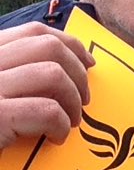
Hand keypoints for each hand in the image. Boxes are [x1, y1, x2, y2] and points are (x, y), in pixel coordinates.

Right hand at [0, 22, 94, 147]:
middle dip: (78, 72)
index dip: (70, 44)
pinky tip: (56, 137)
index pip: (34, 32)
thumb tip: (71, 64)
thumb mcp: (1, 89)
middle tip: (84, 99)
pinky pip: (46, 110)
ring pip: (53, 74)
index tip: (88, 63)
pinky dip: (61, 124)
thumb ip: (18, 72)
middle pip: (48, 48)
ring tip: (72, 120)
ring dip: (73, 99)